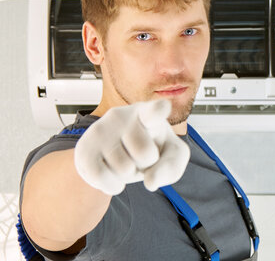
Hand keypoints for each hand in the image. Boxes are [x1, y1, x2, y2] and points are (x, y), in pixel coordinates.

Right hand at [74, 99, 189, 194]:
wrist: (121, 152)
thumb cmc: (152, 148)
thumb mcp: (172, 156)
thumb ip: (171, 167)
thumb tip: (150, 182)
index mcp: (147, 112)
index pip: (154, 110)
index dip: (159, 110)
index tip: (163, 108)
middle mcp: (121, 115)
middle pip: (145, 153)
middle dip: (147, 163)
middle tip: (141, 154)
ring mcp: (100, 130)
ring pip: (124, 169)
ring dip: (129, 175)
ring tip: (126, 160)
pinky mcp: (84, 148)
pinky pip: (101, 178)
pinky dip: (112, 186)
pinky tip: (113, 175)